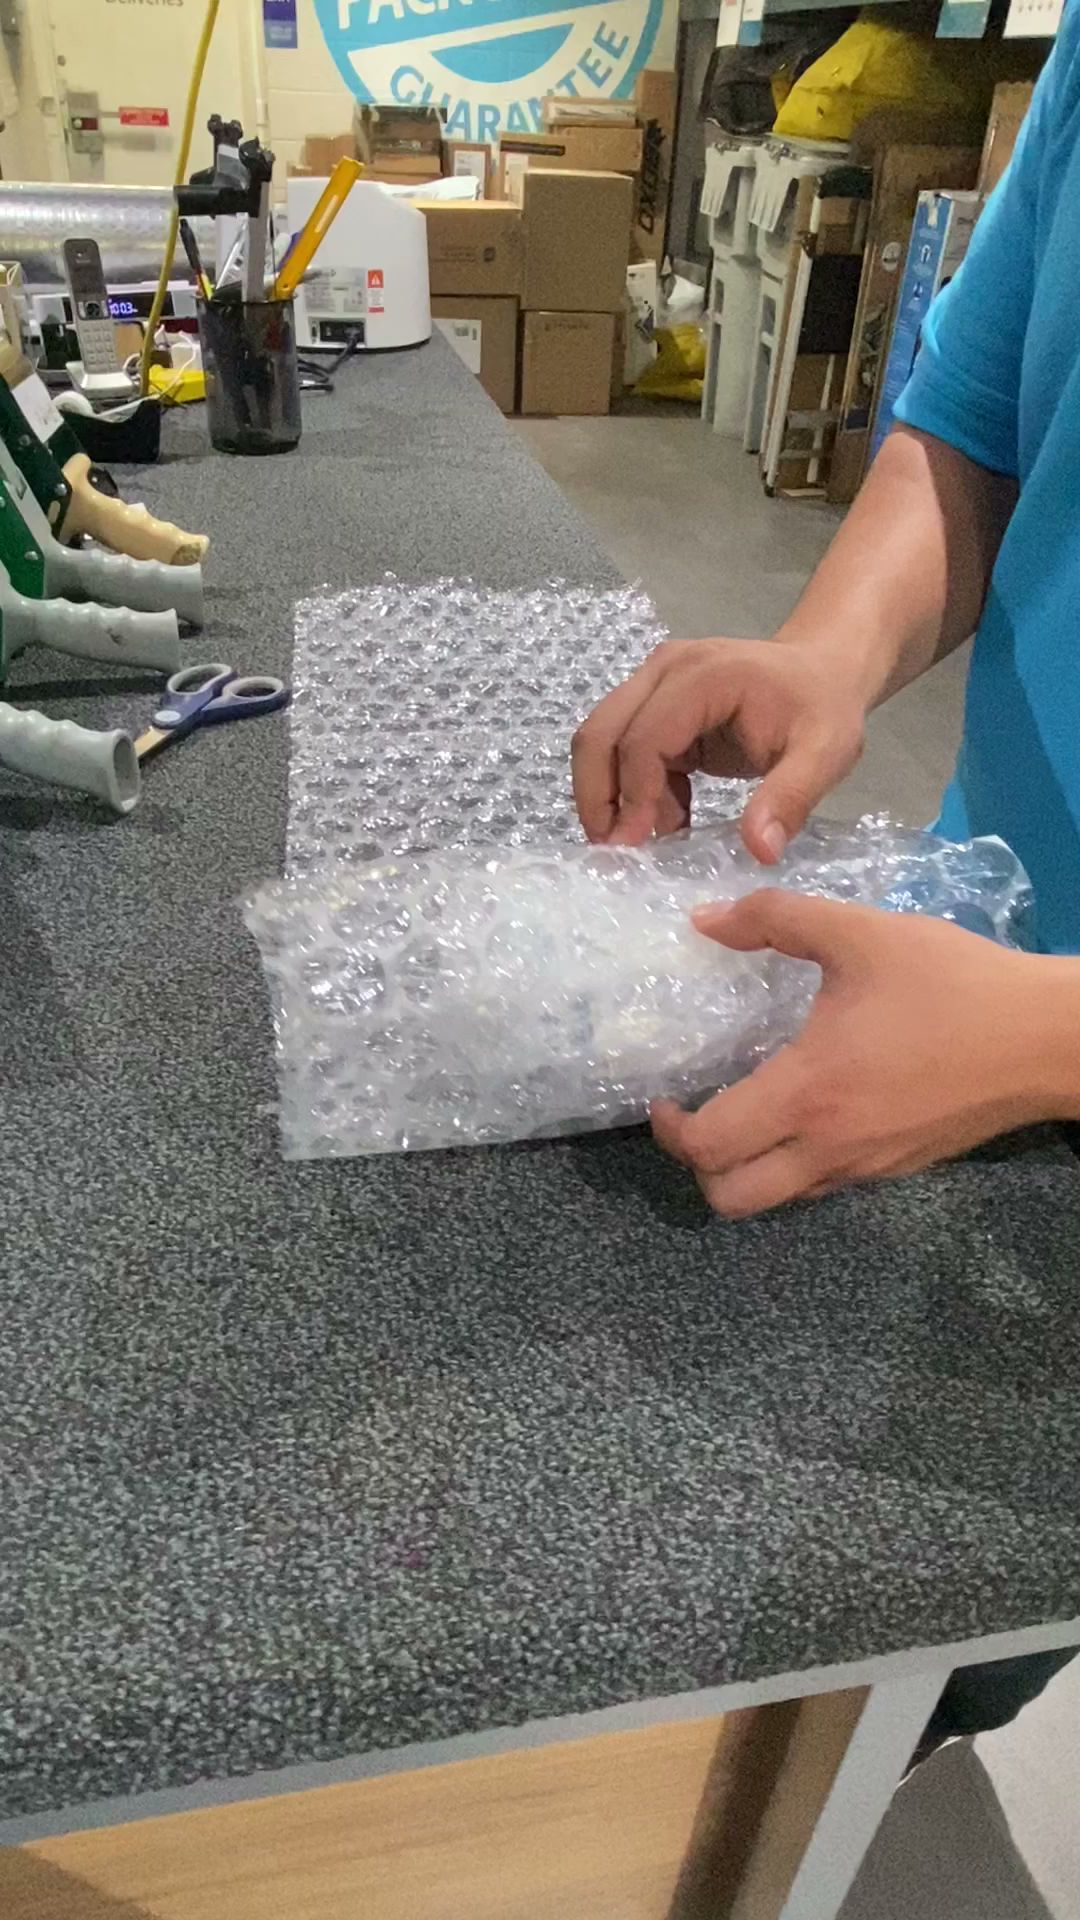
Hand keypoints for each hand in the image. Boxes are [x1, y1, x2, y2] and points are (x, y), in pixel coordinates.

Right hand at [571, 636, 864, 862]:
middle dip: (598, 797)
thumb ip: (790, 798)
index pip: (644, 738)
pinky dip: (635, 792)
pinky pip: (625, 751)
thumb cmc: (824, 706)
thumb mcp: (824, 753)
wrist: (822, 669)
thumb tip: (760, 851)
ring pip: (601, 742)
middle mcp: (665, 671)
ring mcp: (654, 685)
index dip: (633, 795)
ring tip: (640, 844)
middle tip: (613, 853)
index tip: (635, 849)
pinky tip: (670, 822)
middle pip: (600, 733)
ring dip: (608, 797)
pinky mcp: (656, 707)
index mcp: (703, 676)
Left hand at [651, 891, 1075, 1216]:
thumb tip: (704, 918)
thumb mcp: (861, 934)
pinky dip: (796, 1162)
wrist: (1046, 1039)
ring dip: (747, 1169)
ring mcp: (867, 1167)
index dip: (670, 1130)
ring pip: (778, 1200)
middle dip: (699, 1168)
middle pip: (732, 1200)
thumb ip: (775, 920)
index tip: (666, 1097)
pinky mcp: (899, 1168)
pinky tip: (810, 1108)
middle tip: (698, 1117)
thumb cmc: (952, 984)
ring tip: (746, 1113)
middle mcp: (829, 1147)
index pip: (710, 1148)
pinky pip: (824, 1184)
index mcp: (808, 1094)